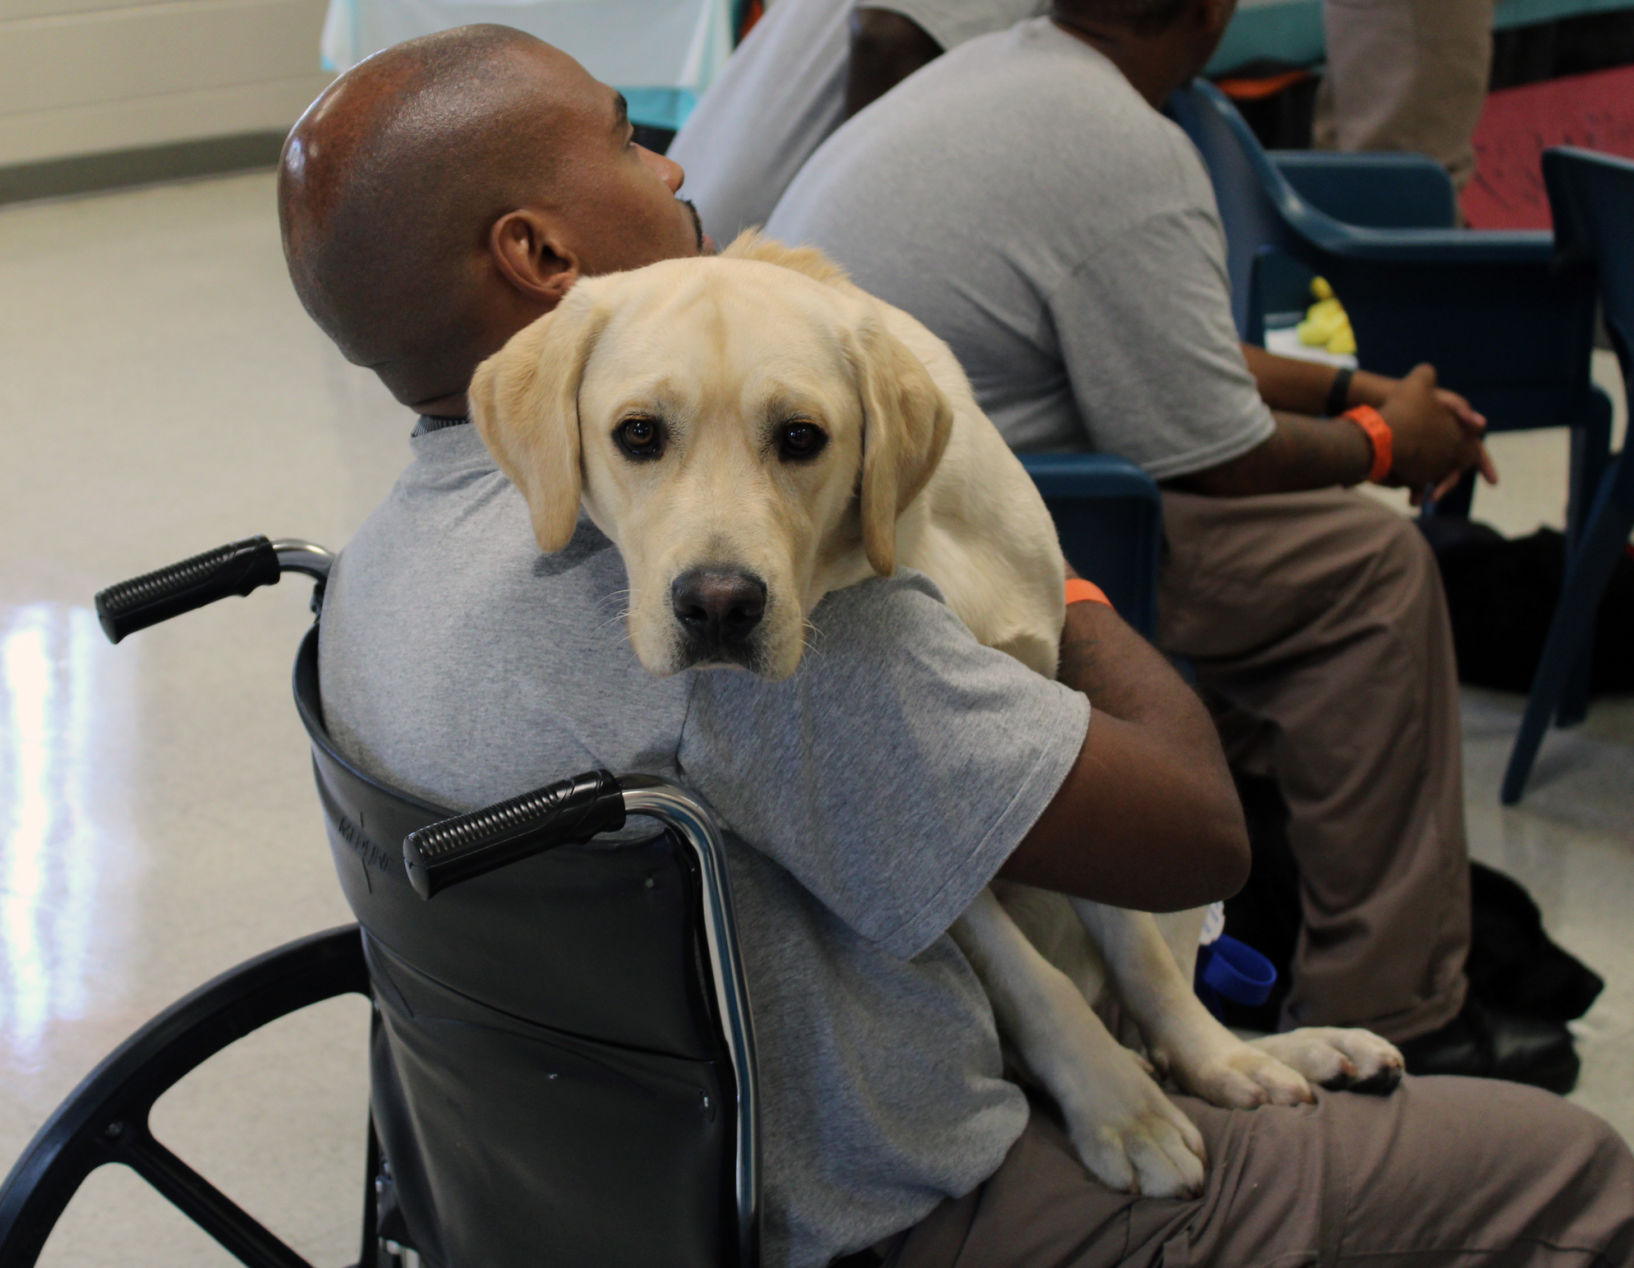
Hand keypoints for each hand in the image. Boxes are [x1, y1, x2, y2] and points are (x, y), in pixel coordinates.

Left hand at [1377, 364, 1496, 505]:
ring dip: (1427, 491)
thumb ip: (1459, 408)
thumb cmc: (1418, 397)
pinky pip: (1416, 479)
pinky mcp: (1411, 462)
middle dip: (1446, 485)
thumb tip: (1482, 423)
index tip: (1493, 482)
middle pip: (1452, 472)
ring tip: (1417, 501)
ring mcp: (1429, 457)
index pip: (1476, 452)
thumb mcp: (1439, 398)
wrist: (1388, 402)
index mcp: (1458, 434)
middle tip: (1436, 496)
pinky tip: (1410, 498)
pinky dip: (1414, 489)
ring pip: (1434, 479)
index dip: (1485, 466)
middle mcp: (1446, 449)